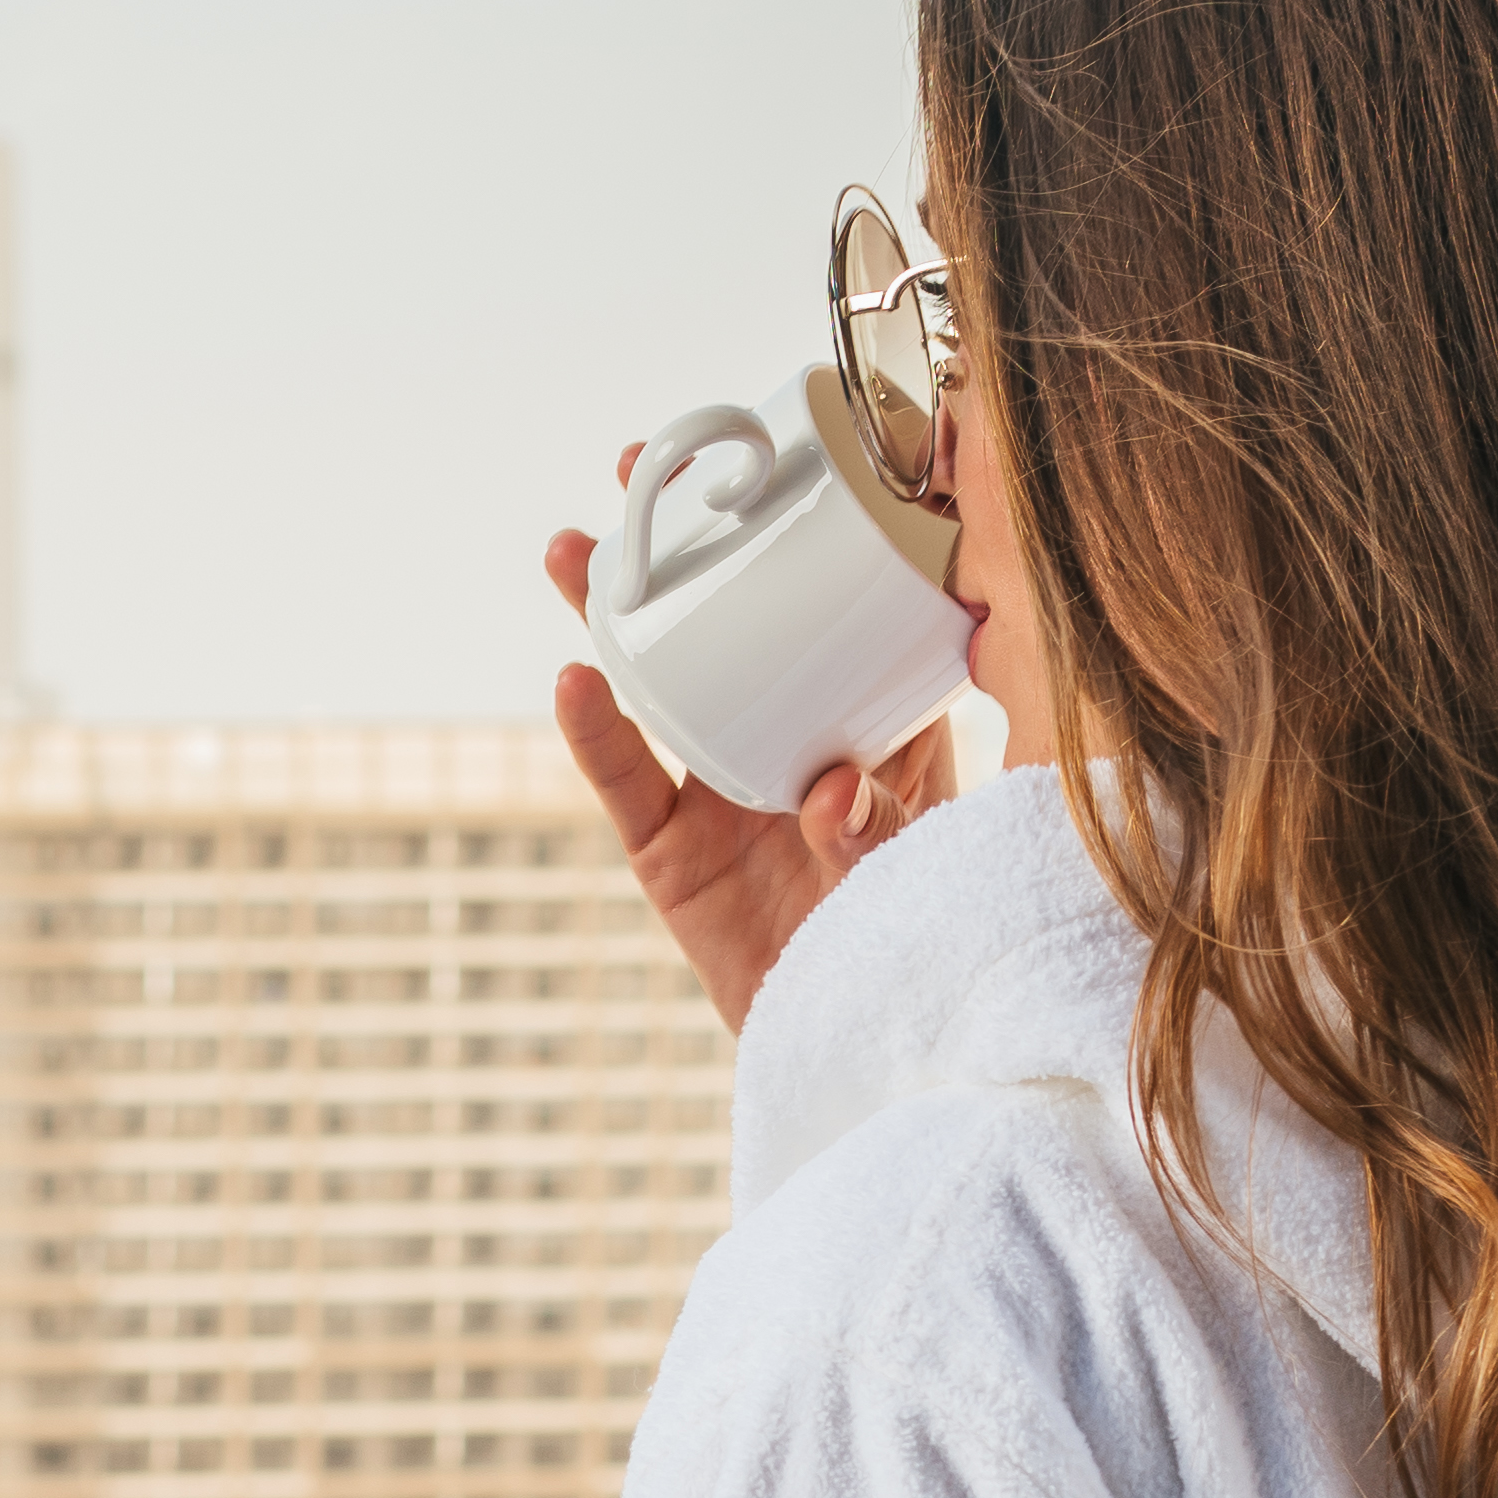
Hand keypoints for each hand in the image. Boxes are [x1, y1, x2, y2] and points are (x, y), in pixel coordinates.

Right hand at [547, 502, 960, 1031]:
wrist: (872, 1045)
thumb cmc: (922, 938)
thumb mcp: (924, 871)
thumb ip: (884, 833)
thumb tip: (829, 789)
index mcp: (872, 717)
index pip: (840, 602)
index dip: (804, 527)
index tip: (776, 452)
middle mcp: (784, 735)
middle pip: (725, 618)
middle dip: (678, 541)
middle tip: (638, 467)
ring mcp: (719, 790)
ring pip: (658, 681)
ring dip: (612, 614)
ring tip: (573, 552)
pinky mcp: (671, 853)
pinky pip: (628, 783)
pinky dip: (597, 737)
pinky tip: (573, 683)